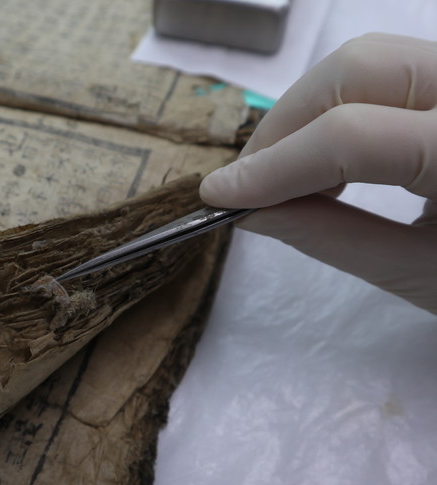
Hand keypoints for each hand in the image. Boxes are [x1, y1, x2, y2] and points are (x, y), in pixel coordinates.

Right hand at [200, 33, 436, 313]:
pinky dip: (340, 107)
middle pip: (355, 68)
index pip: (351, 135)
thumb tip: (249, 211)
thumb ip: (329, 237)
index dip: (272, 166)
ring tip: (288, 177)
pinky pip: (391, 70)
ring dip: (308, 113)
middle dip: (285, 127)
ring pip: (368, 59)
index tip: (219, 197)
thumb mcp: (422, 274)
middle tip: (252, 186)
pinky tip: (329, 157)